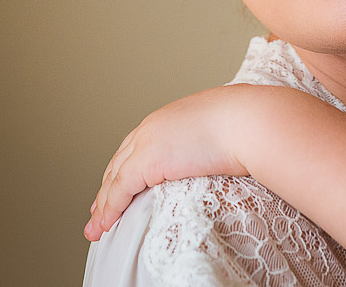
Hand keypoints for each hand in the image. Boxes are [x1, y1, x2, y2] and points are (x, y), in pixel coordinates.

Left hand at [84, 86, 251, 240]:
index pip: (137, 145)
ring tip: (96, 227)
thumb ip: (211, 140)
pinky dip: (110, 209)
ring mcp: (147, 143)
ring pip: (115, 179)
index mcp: (171, 117)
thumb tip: (223, 152)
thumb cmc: (248, 125)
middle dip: (107, 189)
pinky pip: (120, 190)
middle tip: (99, 211)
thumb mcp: (222, 130)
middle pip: (120, 162)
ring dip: (103, 206)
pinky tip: (105, 224)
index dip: (125, 168)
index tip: (118, 186)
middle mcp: (153, 127)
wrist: (249, 122)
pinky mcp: (147, 161)